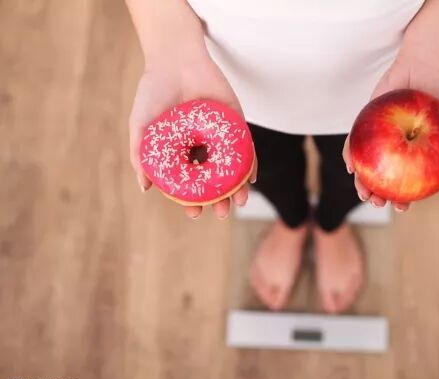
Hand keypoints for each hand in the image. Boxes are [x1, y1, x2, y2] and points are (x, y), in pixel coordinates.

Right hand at [129, 58, 256, 218]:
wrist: (175, 59)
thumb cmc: (154, 92)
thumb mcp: (141, 126)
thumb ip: (141, 156)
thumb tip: (145, 188)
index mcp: (181, 152)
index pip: (190, 183)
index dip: (193, 201)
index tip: (194, 213)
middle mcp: (203, 148)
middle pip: (214, 181)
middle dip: (219, 200)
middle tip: (220, 212)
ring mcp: (221, 137)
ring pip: (232, 169)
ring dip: (238, 188)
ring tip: (239, 202)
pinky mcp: (236, 124)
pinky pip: (247, 147)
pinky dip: (251, 164)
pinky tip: (252, 178)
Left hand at [342, 58, 438, 211]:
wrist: (425, 69)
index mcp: (412, 158)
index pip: (405, 186)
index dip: (402, 200)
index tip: (402, 208)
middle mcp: (393, 152)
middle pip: (382, 181)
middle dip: (377, 197)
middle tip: (378, 203)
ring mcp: (377, 140)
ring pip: (366, 166)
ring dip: (361, 182)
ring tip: (363, 192)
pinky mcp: (364, 125)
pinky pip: (354, 143)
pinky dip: (350, 155)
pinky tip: (350, 166)